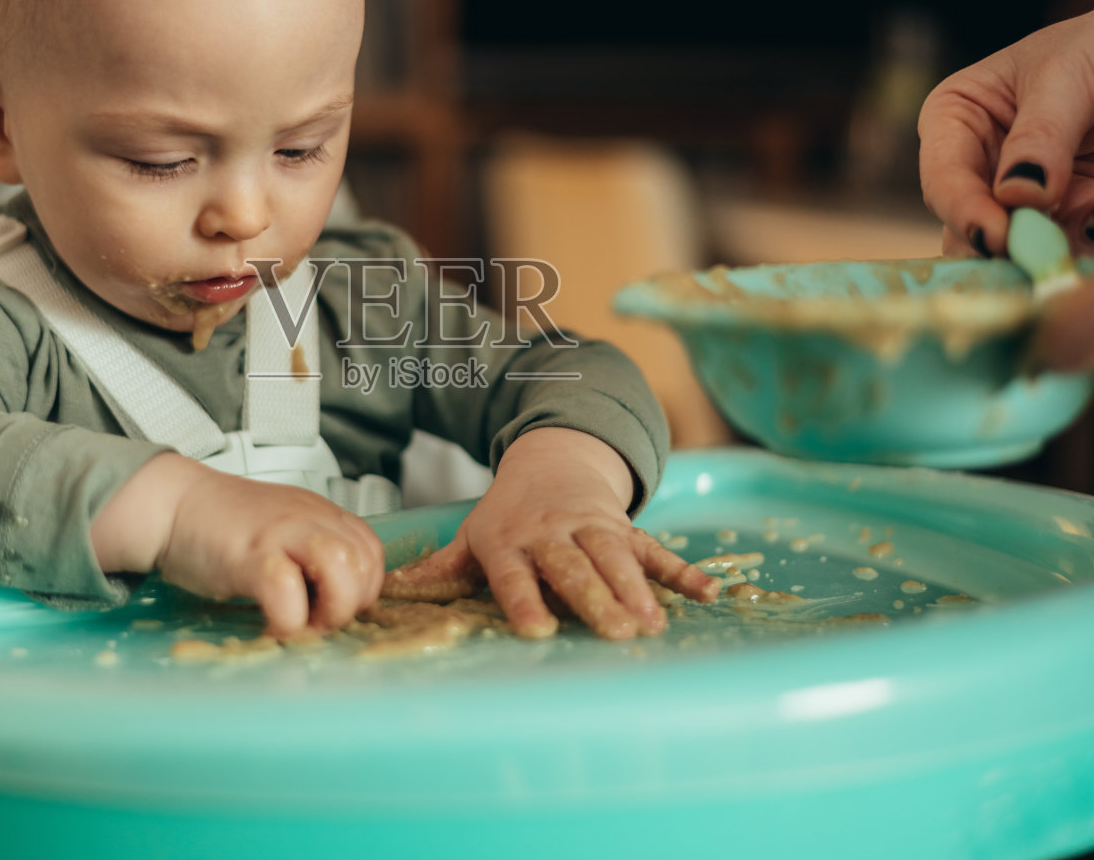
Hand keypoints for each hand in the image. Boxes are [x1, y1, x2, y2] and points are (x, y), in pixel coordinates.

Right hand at [91, 453, 383, 636]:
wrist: (169, 504)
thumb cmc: (220, 525)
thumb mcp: (280, 530)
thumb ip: (309, 555)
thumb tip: (332, 602)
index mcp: (319, 514)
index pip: (370, 552)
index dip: (361, 589)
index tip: (334, 608)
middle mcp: (308, 518)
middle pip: (364, 561)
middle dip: (351, 604)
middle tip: (318, 622)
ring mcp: (281, 534)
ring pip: (340, 567)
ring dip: (330, 610)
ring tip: (303, 625)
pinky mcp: (250, 555)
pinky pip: (287, 592)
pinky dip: (288, 620)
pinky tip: (272, 626)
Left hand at [381, 428, 718, 639]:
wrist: (553, 458)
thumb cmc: (509, 515)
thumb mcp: (472, 537)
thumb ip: (439, 570)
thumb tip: (386, 588)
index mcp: (510, 543)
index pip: (514, 576)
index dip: (524, 600)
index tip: (535, 631)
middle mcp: (552, 535)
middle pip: (573, 569)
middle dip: (594, 599)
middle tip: (614, 633)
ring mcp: (594, 528)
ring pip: (616, 557)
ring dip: (637, 589)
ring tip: (653, 623)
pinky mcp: (626, 527)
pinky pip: (656, 549)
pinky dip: (682, 571)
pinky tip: (707, 594)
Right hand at [918, 0, 1093, 259]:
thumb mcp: (1074, 74)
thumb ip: (1041, 135)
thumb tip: (1015, 197)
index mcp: (961, 120)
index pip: (943, 176)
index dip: (963, 210)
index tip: (996, 235)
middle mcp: (988, 168)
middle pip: (968, 230)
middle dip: (1002, 248)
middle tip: (1036, 257)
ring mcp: (1036, 203)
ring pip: (1017, 254)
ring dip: (1054, 251)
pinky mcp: (1084, 224)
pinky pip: (1073, 258)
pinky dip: (1093, 251)